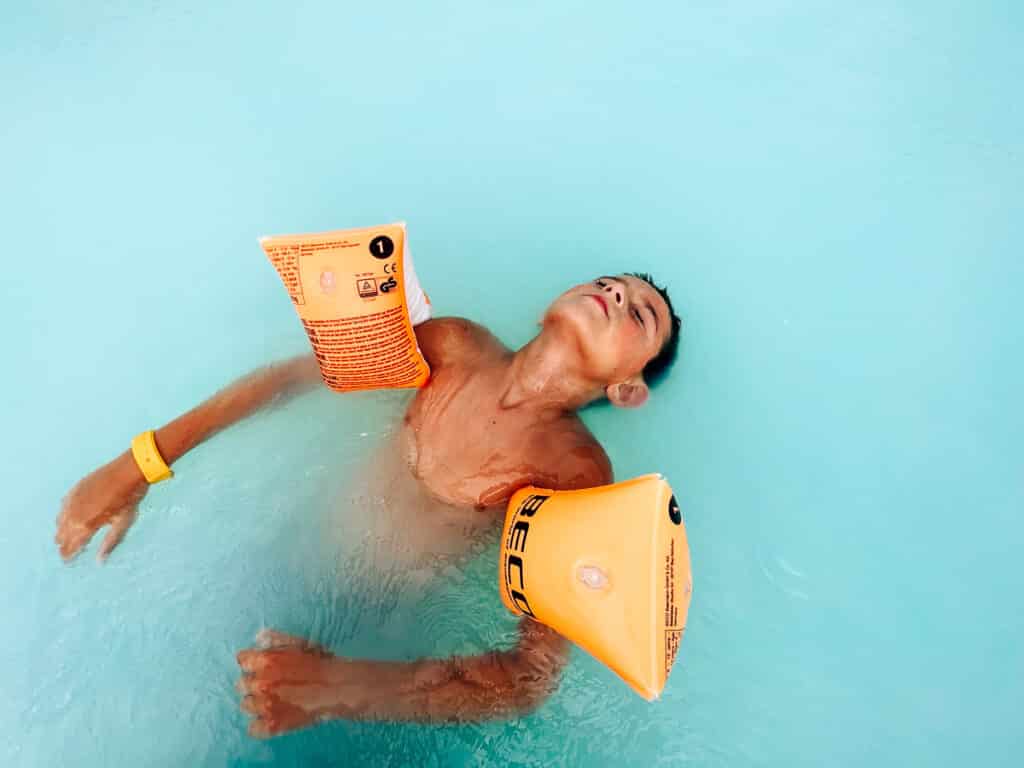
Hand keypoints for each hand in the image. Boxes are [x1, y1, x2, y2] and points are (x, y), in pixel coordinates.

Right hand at [55, 452, 147, 561]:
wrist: (128, 471)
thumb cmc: (129, 498)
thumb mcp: (123, 524)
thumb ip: (109, 543)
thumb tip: (100, 561)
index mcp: (86, 525)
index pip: (71, 545)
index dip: (68, 555)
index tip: (67, 561)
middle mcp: (75, 513)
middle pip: (62, 535)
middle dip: (63, 544)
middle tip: (65, 552)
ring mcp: (73, 500)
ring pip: (60, 521)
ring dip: (61, 530)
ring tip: (65, 538)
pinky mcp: (75, 489)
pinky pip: (63, 505)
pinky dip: (63, 514)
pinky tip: (67, 517)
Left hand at [236, 630, 370, 737]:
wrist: (336, 688)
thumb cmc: (319, 662)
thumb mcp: (299, 644)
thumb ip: (277, 640)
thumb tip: (259, 637)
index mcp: (264, 661)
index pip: (242, 660)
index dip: (253, 662)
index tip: (261, 665)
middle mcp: (259, 683)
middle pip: (241, 684)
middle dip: (253, 682)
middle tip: (270, 683)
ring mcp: (263, 706)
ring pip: (245, 705)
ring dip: (256, 702)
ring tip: (272, 699)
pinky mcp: (271, 726)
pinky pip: (253, 728)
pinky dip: (260, 724)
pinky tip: (272, 717)